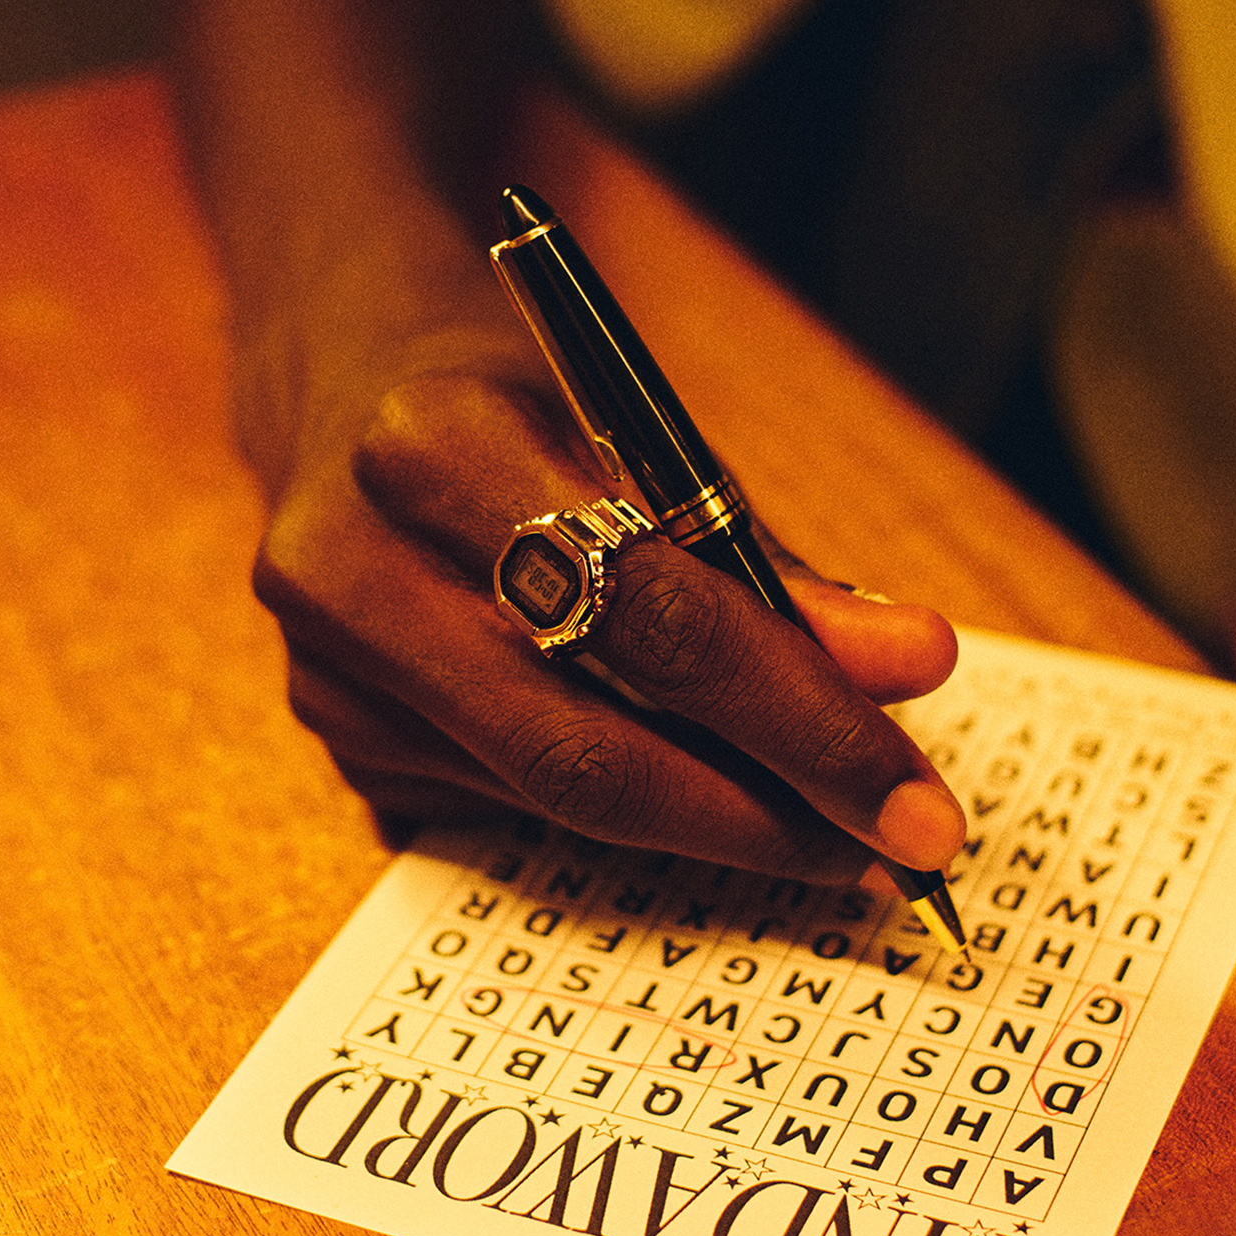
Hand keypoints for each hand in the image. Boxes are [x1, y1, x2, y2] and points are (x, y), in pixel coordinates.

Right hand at [254, 357, 964, 883]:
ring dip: (703, 820)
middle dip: (759, 815)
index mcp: (437, 445)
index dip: (798, 725)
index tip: (911, 802)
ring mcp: (324, 666)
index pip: (652, 620)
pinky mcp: (331, 733)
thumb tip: (905, 670)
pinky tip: (685, 783)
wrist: (345, 385)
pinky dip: (617, 804)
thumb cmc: (518, 399)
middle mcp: (350, 564)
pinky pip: (507, 803)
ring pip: (550, 795)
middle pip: (587, 749)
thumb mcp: (646, 433)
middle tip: (881, 850)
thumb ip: (765, 565)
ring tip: (813, 816)